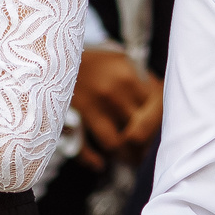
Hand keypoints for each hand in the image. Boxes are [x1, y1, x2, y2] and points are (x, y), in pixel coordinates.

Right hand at [71, 48, 155, 169]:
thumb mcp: (122, 62)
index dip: (157, 129)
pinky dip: (93, 161)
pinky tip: (99, 163)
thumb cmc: (95, 60)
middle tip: (139, 152)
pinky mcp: (69, 115)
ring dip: (122, 155)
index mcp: (131, 75)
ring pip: (115, 143)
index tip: (153, 135)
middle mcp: (114, 90)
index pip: (157, 112)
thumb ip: (143, 84)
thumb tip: (159, 115)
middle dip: (141, 147)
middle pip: (138, 133)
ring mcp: (91, 104)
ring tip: (123, 156)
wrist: (55, 51)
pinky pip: (85, 148)